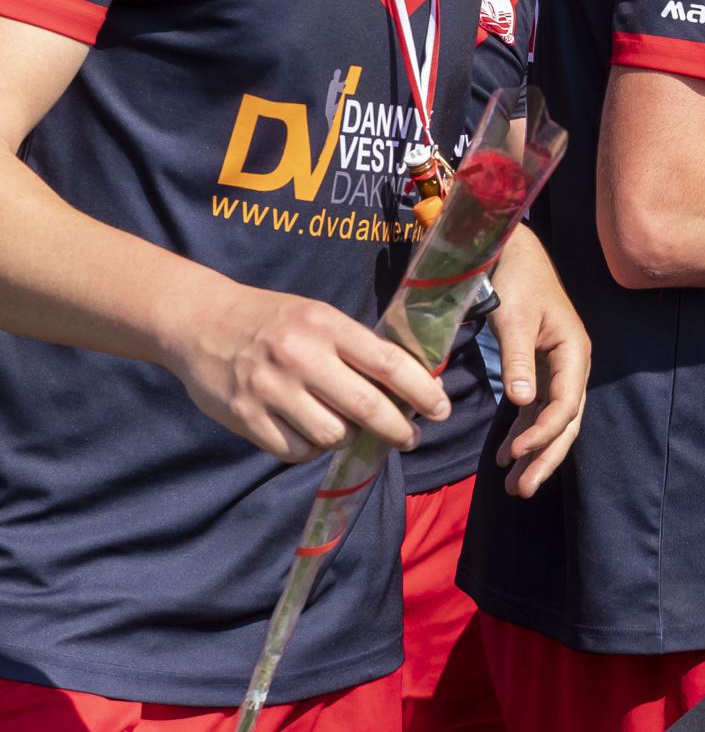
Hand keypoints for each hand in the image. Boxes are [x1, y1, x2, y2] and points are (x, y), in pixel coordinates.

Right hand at [164, 280, 451, 461]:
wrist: (199, 321)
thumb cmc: (273, 320)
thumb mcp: (319, 316)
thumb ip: (358, 348)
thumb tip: (412, 384)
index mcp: (326, 326)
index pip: (388, 363)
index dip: (422, 391)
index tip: (442, 409)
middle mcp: (300, 358)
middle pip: (366, 407)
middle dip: (399, 429)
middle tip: (412, 437)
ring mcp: (270, 391)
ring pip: (331, 435)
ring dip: (350, 440)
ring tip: (352, 431)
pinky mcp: (245, 418)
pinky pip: (295, 451)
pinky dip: (311, 450)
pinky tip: (313, 437)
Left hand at [489, 226, 591, 495]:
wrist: (511, 254)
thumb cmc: (516, 280)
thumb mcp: (514, 318)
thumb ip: (519, 360)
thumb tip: (523, 403)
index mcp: (574, 352)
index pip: (566, 405)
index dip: (543, 434)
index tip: (515, 454)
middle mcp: (573, 365)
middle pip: (566, 422)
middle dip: (545, 457)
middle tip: (520, 490)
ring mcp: (559, 369)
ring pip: (554, 421)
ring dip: (536, 452)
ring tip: (513, 484)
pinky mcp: (541, 370)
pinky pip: (538, 410)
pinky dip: (524, 432)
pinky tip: (507, 453)